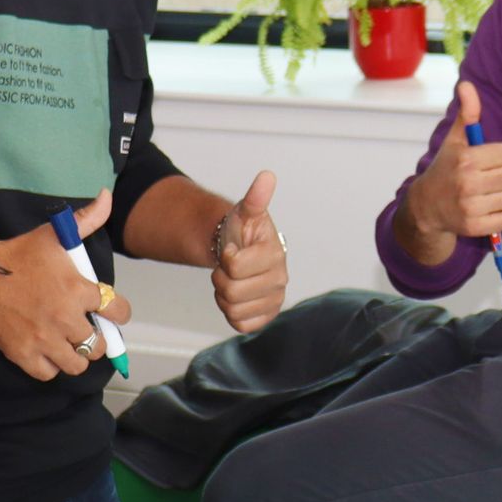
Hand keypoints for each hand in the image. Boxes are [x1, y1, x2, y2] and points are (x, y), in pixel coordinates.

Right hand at [0, 189, 133, 380]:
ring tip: (70, 343)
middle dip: (97, 337)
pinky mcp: (21, 354)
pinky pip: (48, 374)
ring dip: (77, 356)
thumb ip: (86, 219)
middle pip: (99, 343)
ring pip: (77, 364)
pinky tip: (48, 352)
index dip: (118, 312)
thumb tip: (108, 196)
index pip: (118, 310)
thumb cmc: (17, 255)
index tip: (112, 311)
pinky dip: (51, 367)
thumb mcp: (54, 234)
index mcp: (78, 290)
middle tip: (87, 329)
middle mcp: (65, 318)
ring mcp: (43, 339)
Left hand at [214, 170, 287, 332]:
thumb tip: (266, 176)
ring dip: (224, 295)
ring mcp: (274, 299)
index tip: (232, 249)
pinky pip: (240, 325)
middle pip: (231, 290)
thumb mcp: (244, 213)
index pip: (235, 265)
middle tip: (228, 267)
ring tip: (232, 280)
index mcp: (275, 255)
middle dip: (221, 278)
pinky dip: (231, 312)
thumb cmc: (242, 233)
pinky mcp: (266, 316)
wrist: (239, 252)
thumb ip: (255, 198)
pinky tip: (237, 296)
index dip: (225, 257)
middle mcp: (280, 279)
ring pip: (233, 309)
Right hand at [405, 80, 501, 240]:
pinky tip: (486, 208)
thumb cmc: (446, 169)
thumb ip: (467, 114)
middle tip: (491, 177)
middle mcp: (467, 183)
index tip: (489, 160)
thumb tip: (467, 84)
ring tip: (488, 192)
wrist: (426, 207)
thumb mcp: (455, 140)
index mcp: (466, 159)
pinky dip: (501, 215)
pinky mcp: (474, 227)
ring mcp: (470, 207)